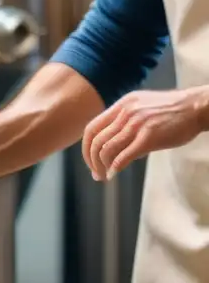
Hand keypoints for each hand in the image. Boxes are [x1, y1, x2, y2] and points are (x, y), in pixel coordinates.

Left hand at [82, 88, 208, 180]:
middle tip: (96, 174)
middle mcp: (125, 113)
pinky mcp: (149, 137)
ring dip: (102, 167)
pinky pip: (123, 156)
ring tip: (105, 176)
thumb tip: (113, 147)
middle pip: (95, 142)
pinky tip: (113, 175)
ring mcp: (137, 124)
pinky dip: (114, 168)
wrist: (198, 107)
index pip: (91, 129)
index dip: (86, 148)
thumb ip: (125, 122)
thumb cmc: (172, 112)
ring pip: (106, 150)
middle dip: (92, 161)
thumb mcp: (142, 107)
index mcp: (122, 105)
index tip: (90, 161)